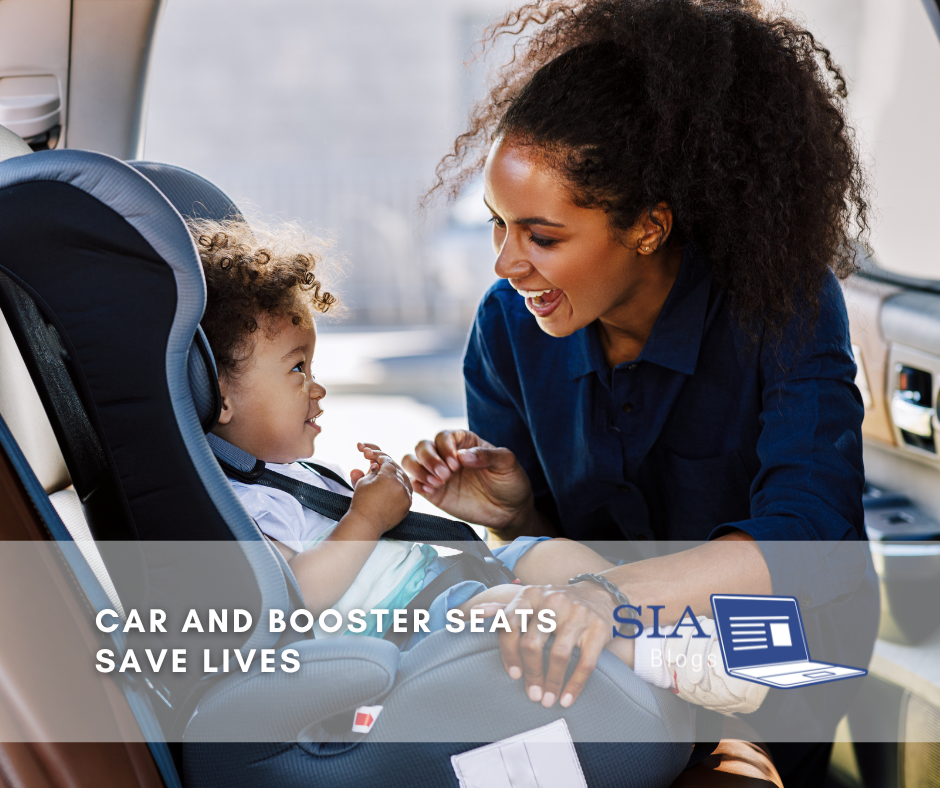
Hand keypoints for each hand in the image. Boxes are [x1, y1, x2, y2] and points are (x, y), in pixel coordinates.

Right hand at [348, 443, 412, 534]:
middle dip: (387, 466)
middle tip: (378, 465)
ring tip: (384, 476)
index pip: (387, 461)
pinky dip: (400, 487)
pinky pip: (407, 492)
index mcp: (390, 477)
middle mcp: (401, 485)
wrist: (365, 524)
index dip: (379, 457)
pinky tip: (392, 487)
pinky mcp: (407, 506)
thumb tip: (377, 466)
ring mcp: (406, 496)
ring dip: (395, 475)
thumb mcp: (364, 481)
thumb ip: (372, 470)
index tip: (373, 456)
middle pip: (397, 469)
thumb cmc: (361, 503)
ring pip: (404, 479)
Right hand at [402, 430, 535, 536]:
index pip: (443, 435)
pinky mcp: (433, 492)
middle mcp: (447, 455)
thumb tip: (462, 455)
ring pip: (412, 460)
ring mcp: (438, 473)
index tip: (457, 463)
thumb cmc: (510, 482)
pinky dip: (416, 484)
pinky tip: (431, 490)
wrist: (509, 511)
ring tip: (437, 482)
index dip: (445, 447)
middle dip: (430, 458)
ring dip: (419, 469)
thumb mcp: (507, 463)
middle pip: (422, 446)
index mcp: (464, 442)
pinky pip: (414, 483)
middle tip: (446, 475)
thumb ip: (486, 456)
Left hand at [472, 582, 615, 708]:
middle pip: (532, 643)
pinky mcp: (597, 628)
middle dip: (530, 673)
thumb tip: (473, 613)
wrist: (598, 595)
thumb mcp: (529, 601)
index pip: (510, 624)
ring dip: (552, 683)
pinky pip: (585, 662)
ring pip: (559, 655)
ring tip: (548, 700)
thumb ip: (503, 609)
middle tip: (532, 693)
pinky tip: (567, 698)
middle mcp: (552, 601)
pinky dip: (574, 685)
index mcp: (530, 595)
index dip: (508, 653)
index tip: (513, 675)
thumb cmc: (555, 605)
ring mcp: (577, 613)